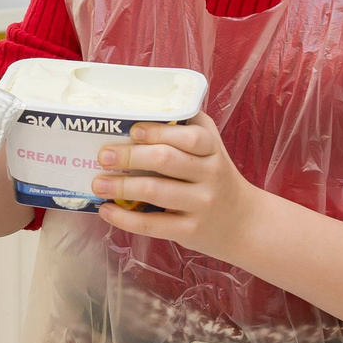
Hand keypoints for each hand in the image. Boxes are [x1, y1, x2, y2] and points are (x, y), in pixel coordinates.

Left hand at [89, 115, 260, 256]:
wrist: (244, 223)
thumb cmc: (215, 177)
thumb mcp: (211, 148)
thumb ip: (185, 128)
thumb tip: (136, 111)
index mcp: (212, 149)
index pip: (188, 136)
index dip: (158, 132)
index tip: (132, 131)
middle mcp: (210, 174)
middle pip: (166, 160)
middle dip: (130, 156)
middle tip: (103, 156)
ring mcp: (201, 204)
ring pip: (155, 191)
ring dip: (121, 186)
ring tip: (98, 183)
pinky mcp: (190, 231)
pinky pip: (153, 224)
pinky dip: (125, 218)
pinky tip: (106, 211)